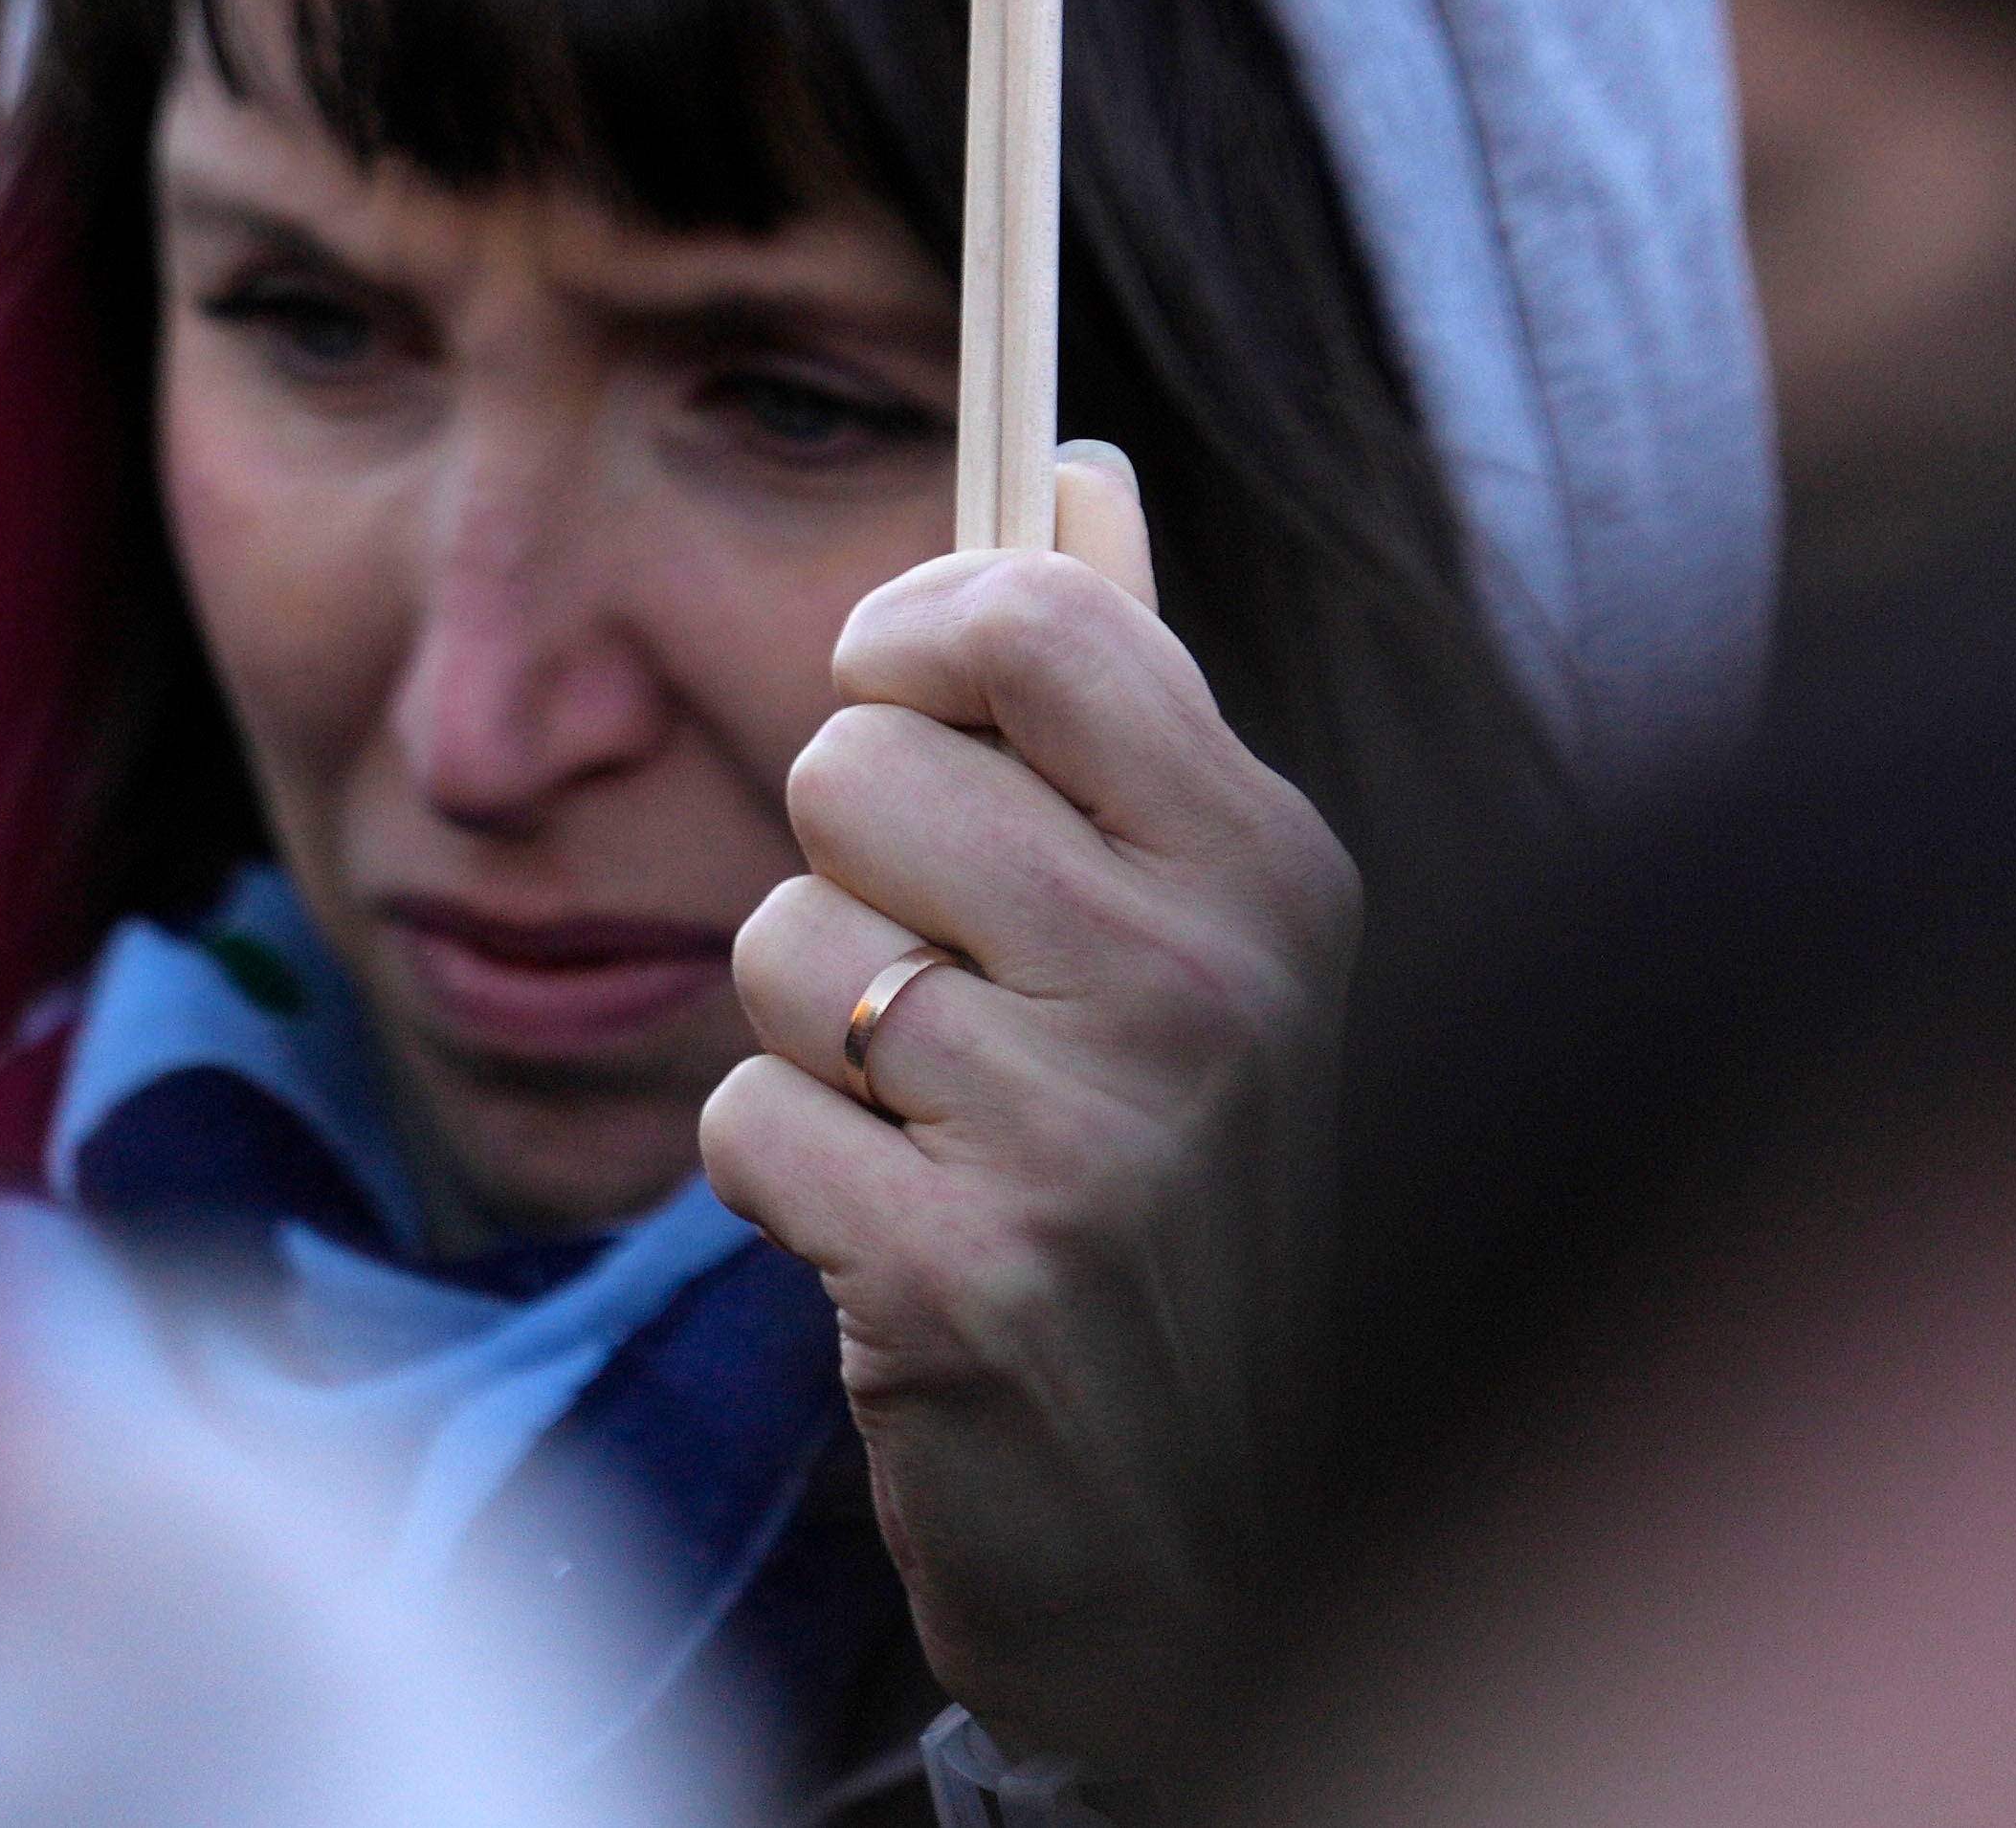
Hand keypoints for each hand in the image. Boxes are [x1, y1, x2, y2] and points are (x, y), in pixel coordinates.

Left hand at [699, 448, 1355, 1775]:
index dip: (916, 638)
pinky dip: (787, 1183)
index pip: (1036, 619)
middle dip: (854, 878)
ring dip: (818, 1046)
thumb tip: (1081, 467)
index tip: (907, 702)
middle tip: (946, 995)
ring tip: (937, 1135)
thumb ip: (1133, 703)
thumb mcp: (1215, 937)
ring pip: (782, 946)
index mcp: (1272, 869)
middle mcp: (1201, 985)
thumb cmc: (1188, 1196)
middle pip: (857, 768)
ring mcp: (1090, 1139)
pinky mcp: (964, 1282)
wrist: (1207, 1548)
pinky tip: (898, 1242)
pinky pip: (743, 1120)